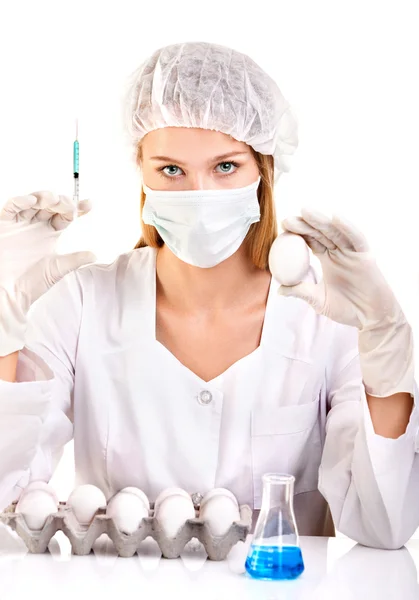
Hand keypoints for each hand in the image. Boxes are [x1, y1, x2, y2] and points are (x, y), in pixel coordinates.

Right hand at [0, 191, 95, 355]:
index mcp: (51, 233)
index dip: (78, 207)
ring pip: (34, 201)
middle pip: (52, 205)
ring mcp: (21, 223)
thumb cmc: (31, 283)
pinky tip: (32, 201)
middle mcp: (37, 225)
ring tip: (53, 201)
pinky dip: (21, 200)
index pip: (67, 215)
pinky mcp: (5, 224)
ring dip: (45, 197)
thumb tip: (95, 255)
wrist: (9, 293)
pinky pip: (12, 206)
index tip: (89, 204)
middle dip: (62, 202)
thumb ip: (75, 260)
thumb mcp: (58, 269)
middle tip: (69, 207)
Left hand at [278, 209, 398, 329]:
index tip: (282, 228)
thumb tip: (279, 290)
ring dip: (321, 221)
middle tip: (287, 219)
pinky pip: (356, 239)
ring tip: (305, 212)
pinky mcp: (365, 256)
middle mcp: (339, 252)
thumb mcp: (318, 300)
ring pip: (335, 232)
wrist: (370, 317)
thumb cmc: (347, 309)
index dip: (298, 233)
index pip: (311, 241)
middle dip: (305, 224)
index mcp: (327, 259)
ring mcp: (352, 252)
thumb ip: (301, 292)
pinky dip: (347, 228)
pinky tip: (335, 218)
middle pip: (320, 233)